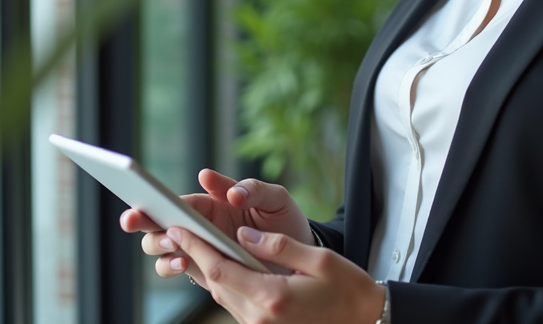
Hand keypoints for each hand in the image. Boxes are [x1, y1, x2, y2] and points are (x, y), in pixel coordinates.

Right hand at [119, 169, 312, 282]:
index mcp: (212, 203)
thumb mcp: (275, 198)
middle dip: (142, 221)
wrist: (298, 257)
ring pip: (160, 247)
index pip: (177, 199)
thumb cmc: (285, 220)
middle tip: (136, 220)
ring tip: (173, 243)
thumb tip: (226, 189)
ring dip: (158, 244)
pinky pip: (176, 268)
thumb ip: (252, 189)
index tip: (140, 198)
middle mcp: (199, 225)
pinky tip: (184, 262)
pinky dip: (171, 266)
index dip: (154, 198)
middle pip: (158, 222)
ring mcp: (199, 249)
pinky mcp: (204, 271)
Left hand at [168, 224, 384, 323]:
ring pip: (222, 294)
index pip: (221, 267)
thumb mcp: (320, 260)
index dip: (195, 247)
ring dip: (207, 269)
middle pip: (215, 282)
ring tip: (192, 243)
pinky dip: (224, 282)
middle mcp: (260, 317)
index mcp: (273, 297)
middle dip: (194, 255)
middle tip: (176, 230)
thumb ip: (278, 245)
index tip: (177, 228)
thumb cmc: (349, 289)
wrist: (366, 322)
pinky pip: (235, 303)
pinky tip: (221, 265)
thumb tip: (244, 233)